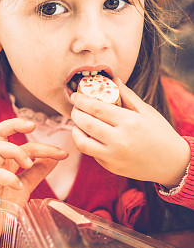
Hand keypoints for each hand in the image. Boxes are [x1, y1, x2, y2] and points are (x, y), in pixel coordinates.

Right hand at [0, 118, 68, 204]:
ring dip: (16, 151)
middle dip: (15, 123)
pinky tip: (19, 187)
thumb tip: (54, 158)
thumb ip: (37, 171)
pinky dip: (11, 178)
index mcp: (4, 162)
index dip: (43, 144)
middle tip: (33, 126)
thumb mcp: (25, 185)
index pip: (18, 141)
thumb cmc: (3, 205)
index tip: (63, 153)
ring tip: (28, 164)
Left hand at [71, 79, 189, 187]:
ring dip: (75, 131)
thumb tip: (114, 80)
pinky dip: (87, 143)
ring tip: (78, 123)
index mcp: (129, 122)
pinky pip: (91, 153)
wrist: (172, 163)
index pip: (96, 108)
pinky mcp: (111, 167)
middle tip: (75, 108)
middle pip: (86, 123)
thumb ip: (127, 96)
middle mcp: (119, 140)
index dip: (82, 101)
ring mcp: (113, 156)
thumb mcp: (147, 111)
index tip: (76, 96)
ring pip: (82, 142)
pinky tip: (91, 135)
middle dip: (76, 113)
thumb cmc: (161, 133)